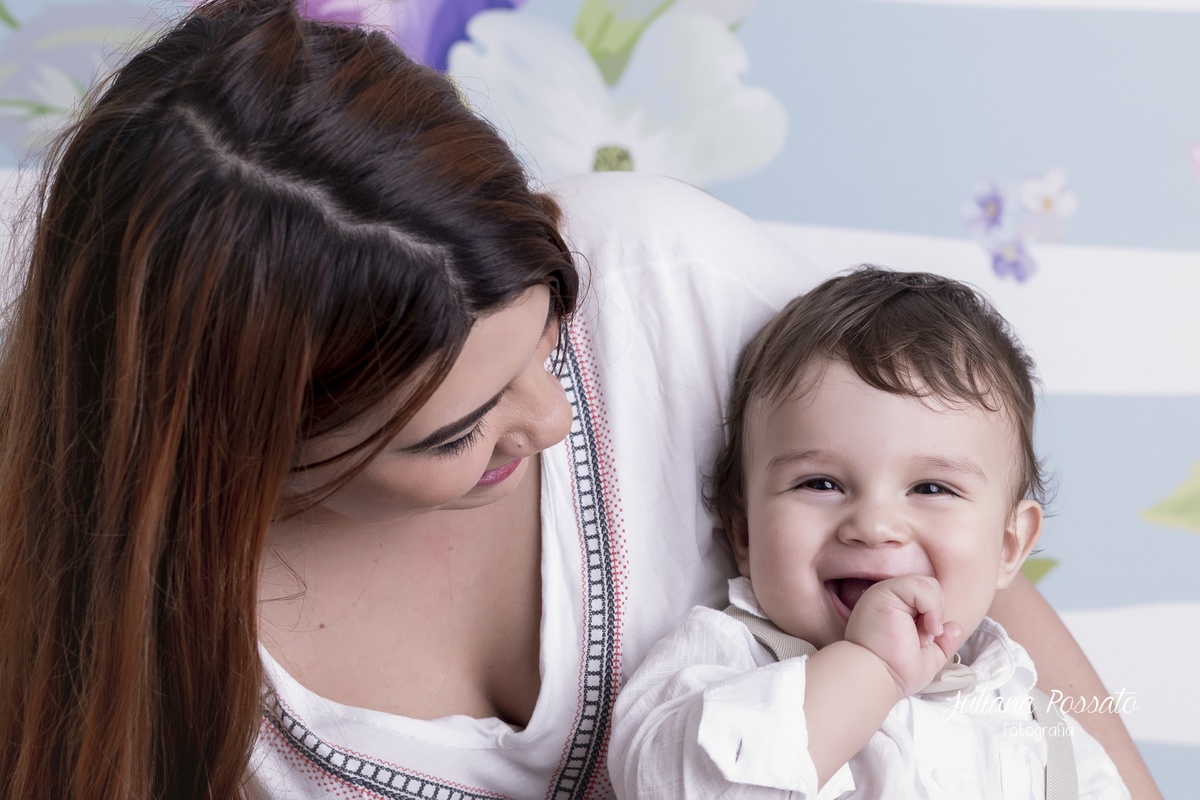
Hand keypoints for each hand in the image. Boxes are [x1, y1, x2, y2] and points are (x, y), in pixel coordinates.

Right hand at [844, 575, 963, 698]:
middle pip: (931, 586)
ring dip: (935, 610)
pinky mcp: (885, 592)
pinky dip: (932, 606)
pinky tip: (926, 627)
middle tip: (924, 638)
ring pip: (928, 583)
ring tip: (924, 634)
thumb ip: (943, 642)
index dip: (935, 616)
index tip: (925, 641)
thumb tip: (954, 626)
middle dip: (936, 612)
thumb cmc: (896, 671)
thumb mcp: (929, 658)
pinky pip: (920, 586)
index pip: (927, 596)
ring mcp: (886, 592)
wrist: (876, 676)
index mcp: (896, 607)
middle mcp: (889, 597)